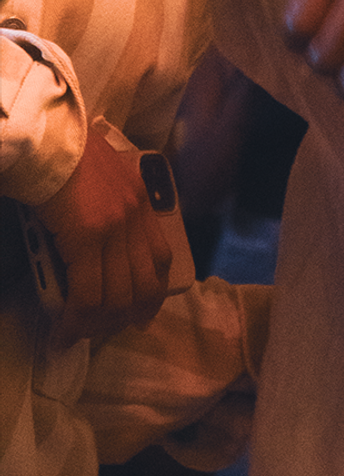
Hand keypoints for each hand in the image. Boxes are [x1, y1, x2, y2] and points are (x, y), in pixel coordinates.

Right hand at [32, 124, 172, 346]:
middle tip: (103, 332)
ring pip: (117, 296)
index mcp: (140, 202)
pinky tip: (63, 331)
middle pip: (144, 284)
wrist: (50, 140)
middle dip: (125, 317)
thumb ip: (111, 207)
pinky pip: (87, 294)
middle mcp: (134, 217)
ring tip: (77, 335)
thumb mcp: (104, 179)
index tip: (142, 316)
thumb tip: (97, 243)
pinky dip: (75, 320)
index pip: (161, 256)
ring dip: (97, 324)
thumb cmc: (67, 156)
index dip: (153, 293)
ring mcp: (114, 228)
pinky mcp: (87, 238)